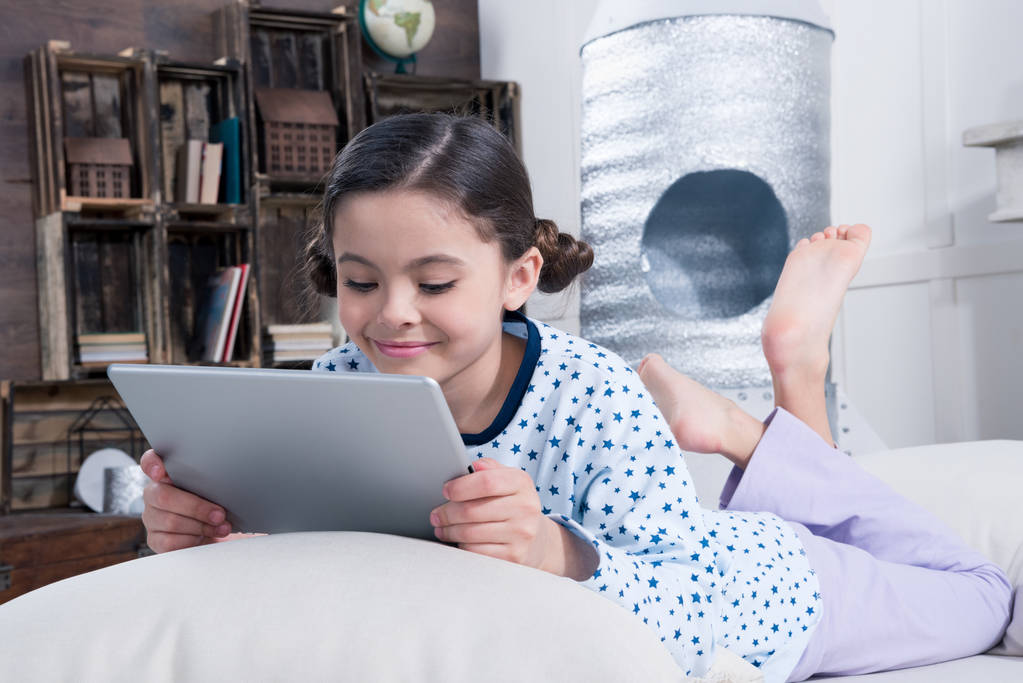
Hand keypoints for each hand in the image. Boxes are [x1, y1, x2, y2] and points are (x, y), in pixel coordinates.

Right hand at [140, 449, 232, 552]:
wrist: (217, 532)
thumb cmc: (215, 504)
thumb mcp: (214, 488)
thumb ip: (208, 479)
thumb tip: (222, 477)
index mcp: (166, 475)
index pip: (150, 461)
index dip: (152, 464)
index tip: (161, 472)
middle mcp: (154, 494)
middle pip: (164, 497)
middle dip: (197, 507)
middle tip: (220, 514)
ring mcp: (152, 517)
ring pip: (170, 522)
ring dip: (201, 526)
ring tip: (221, 527)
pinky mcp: (155, 539)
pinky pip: (171, 542)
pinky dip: (193, 540)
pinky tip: (205, 537)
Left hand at [430, 458, 555, 569]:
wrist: (536, 539)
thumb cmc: (512, 504)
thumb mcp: (507, 480)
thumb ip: (489, 468)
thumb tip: (473, 466)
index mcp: (521, 483)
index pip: (486, 482)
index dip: (460, 487)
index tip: (446, 491)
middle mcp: (525, 508)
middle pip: (472, 510)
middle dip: (447, 513)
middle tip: (436, 515)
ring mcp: (521, 534)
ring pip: (470, 533)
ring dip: (449, 531)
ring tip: (442, 528)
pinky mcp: (514, 556)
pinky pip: (475, 552)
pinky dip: (462, 546)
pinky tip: (459, 540)